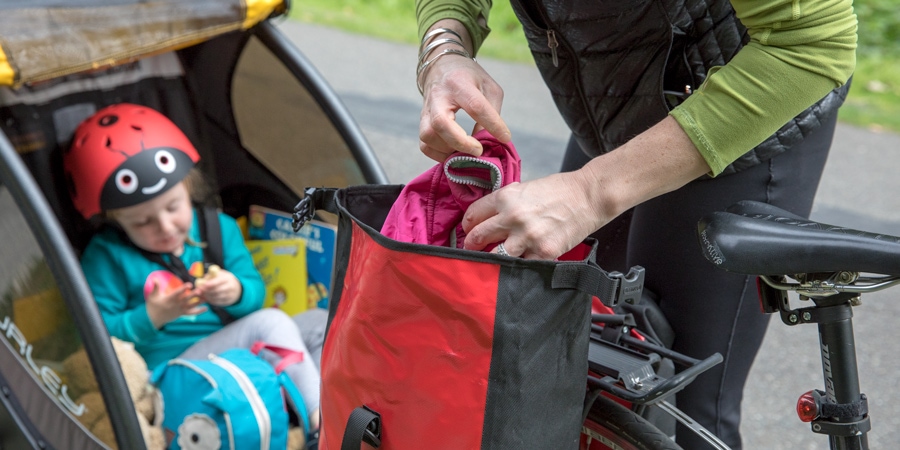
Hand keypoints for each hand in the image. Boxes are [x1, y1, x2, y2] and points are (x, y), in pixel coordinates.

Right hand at [145, 282, 204, 327]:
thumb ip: (155, 287)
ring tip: (206, 298)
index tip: (189, 284)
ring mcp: (179, 310)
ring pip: (190, 306)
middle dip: (193, 295)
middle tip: (200, 290)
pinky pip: (191, 313)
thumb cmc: (153, 305)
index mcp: (169, 299)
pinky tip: (206, 308)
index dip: (183, 289)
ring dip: (199, 302)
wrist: (153, 318)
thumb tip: (154, 278)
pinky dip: (199, 311)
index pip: (177, 293)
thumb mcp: (152, 296)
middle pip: (186, 299)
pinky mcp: (182, 313)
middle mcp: (176, 305)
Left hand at [194, 268, 241, 306]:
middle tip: (198, 291)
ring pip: (216, 297)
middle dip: (206, 291)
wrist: (236, 288)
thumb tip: (200, 282)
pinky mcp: (228, 302)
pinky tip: (207, 297)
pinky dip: (210, 300)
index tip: (203, 285)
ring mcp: (230, 295)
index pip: (219, 281)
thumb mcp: (218, 275)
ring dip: (207, 296)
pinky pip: (217, 302)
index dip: (210, 284)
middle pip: (217, 290)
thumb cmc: (223, 279)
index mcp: (228, 278)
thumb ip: (209, 277)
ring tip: (202, 294)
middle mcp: (230, 287)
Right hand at [418, 21, 510, 161]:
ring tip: (466, 152)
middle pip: (441, 123)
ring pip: (428, 135)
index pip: (475, 106)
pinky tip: (453, 153)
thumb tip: (490, 141)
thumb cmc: (469, 78)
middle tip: (478, 150)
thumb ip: (492, 113)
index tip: (504, 137)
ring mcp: (426, 109)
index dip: (491, 124)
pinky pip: (424, 144)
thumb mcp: (489, 87)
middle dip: (461, 142)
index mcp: (459, 83)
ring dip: (448, 149)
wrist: (441, 66)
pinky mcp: (422, 121)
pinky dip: (438, 154)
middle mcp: (438, 95)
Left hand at [462, 117, 712, 259]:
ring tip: (490, 264)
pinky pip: (521, 267)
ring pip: (495, 257)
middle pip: (478, 237)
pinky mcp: (543, 253)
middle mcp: (512, 217)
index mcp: (506, 198)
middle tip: (471, 250)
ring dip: (490, 261)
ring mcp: (527, 237)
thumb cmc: (560, 190)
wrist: (589, 196)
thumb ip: (506, 202)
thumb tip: (488, 217)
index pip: (473, 215)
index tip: (468, 231)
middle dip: (471, 245)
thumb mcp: (526, 187)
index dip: (467, 225)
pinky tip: (515, 269)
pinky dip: (518, 269)